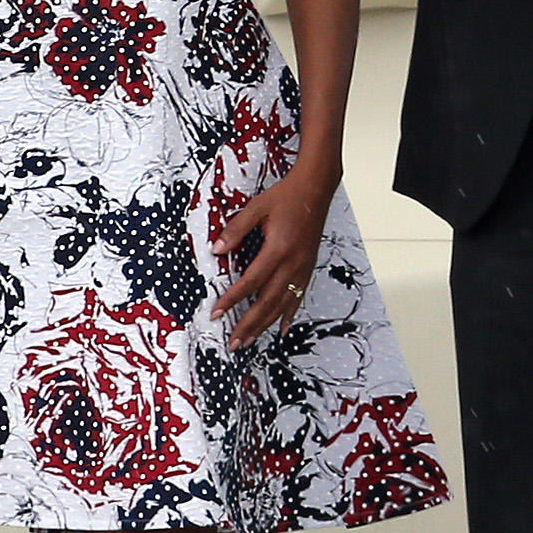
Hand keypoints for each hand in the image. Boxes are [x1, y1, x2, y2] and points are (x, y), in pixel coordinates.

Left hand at [208, 167, 335, 346]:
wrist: (316, 189)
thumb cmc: (286, 196)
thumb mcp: (256, 207)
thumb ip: (235, 229)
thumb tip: (216, 249)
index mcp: (278, 249)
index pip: (250, 282)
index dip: (232, 299)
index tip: (216, 313)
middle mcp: (293, 264)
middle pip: (268, 302)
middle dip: (249, 324)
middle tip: (234, 343)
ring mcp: (302, 269)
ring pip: (283, 305)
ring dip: (265, 325)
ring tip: (249, 341)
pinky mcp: (308, 269)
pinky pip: (298, 298)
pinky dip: (288, 315)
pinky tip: (282, 329)